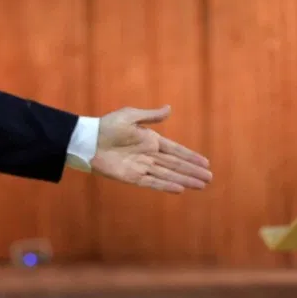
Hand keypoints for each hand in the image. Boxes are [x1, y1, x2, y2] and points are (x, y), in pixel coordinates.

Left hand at [90, 105, 211, 192]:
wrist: (86, 141)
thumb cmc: (106, 126)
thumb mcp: (130, 116)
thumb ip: (150, 116)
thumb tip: (169, 108)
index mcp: (149, 140)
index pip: (175, 150)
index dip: (190, 157)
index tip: (206, 163)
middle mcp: (148, 155)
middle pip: (175, 165)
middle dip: (192, 171)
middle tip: (209, 178)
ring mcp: (141, 167)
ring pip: (167, 175)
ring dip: (184, 180)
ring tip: (201, 185)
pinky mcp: (131, 177)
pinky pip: (152, 182)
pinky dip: (165, 186)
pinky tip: (180, 189)